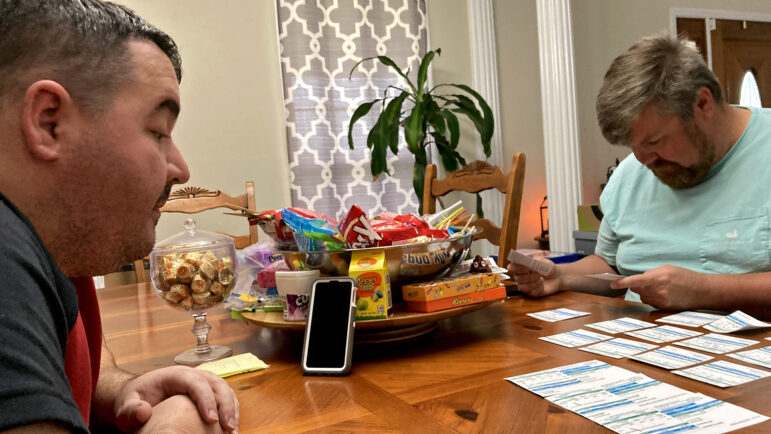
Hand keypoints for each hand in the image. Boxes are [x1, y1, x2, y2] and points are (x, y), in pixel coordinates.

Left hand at [113, 365, 238, 432]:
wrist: (138, 395)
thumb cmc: (134, 399)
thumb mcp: (125, 406)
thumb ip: (131, 410)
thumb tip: (144, 411)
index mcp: (175, 375)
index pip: (196, 382)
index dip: (206, 399)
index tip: (211, 419)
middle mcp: (193, 375)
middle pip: (217, 384)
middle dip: (226, 405)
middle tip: (228, 428)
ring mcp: (203, 383)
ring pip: (225, 390)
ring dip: (232, 409)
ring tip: (233, 431)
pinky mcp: (208, 393)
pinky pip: (225, 398)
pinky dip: (231, 412)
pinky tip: (230, 429)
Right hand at [508, 258, 560, 297]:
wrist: (557, 276)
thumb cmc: (547, 267)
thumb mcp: (543, 261)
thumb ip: (535, 260)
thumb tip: (528, 260)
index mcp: (520, 266)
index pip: (511, 267)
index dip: (518, 267)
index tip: (527, 267)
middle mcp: (520, 276)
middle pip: (517, 278)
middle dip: (529, 275)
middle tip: (538, 272)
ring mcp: (524, 284)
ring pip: (523, 286)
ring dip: (534, 282)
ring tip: (541, 278)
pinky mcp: (530, 292)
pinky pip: (531, 292)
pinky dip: (538, 288)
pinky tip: (542, 284)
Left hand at [610, 265, 706, 309]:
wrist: (702, 291)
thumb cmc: (684, 276)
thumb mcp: (667, 268)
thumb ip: (651, 273)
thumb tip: (639, 280)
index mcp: (658, 278)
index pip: (635, 281)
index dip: (622, 283)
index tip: (612, 284)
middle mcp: (658, 291)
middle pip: (637, 290)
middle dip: (639, 285)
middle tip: (651, 281)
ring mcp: (661, 301)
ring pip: (643, 297)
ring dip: (646, 292)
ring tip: (661, 288)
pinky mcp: (664, 309)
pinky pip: (651, 303)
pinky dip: (653, 298)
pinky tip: (665, 294)